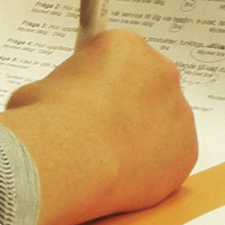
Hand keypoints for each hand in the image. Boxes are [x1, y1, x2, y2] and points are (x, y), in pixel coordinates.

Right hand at [0, 30, 196, 224]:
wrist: (71, 159)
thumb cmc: (47, 119)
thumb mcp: (37, 90)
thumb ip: (58, 91)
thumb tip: (53, 108)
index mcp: (125, 46)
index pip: (116, 58)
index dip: (96, 83)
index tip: (83, 102)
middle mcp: (161, 71)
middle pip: (145, 87)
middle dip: (126, 107)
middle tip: (97, 133)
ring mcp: (178, 111)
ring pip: (161, 123)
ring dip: (142, 137)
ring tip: (107, 161)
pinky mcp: (186, 150)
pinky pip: (170, 158)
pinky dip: (151, 168)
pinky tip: (124, 178)